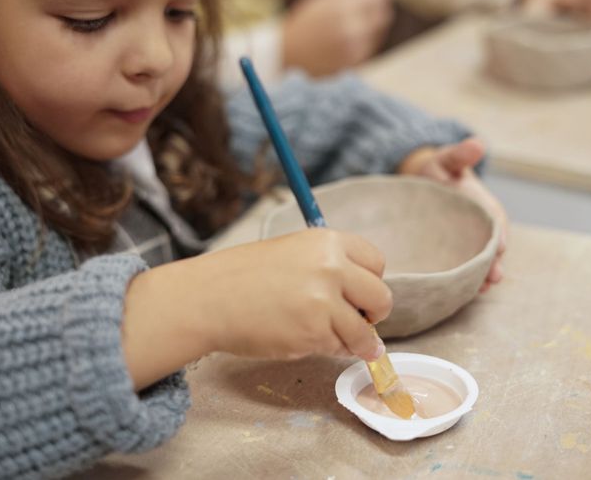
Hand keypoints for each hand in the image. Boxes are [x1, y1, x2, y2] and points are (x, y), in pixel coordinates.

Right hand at [122, 229, 391, 389]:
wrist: (209, 298)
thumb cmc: (244, 277)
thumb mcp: (293, 252)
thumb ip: (329, 267)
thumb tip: (362, 298)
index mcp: (327, 241)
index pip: (376, 262)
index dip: (370, 282)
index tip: (361, 294)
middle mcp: (331, 267)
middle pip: (381, 297)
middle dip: (374, 314)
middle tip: (358, 321)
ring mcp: (324, 301)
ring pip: (365, 331)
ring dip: (356, 341)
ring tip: (334, 338)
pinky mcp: (314, 333)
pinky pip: (339, 348)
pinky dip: (330, 350)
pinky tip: (306, 340)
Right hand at [283, 0, 393, 75]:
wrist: (289, 53)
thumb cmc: (305, 22)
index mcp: (342, 6)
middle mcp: (351, 26)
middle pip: (384, 15)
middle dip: (379, 11)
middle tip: (371, 11)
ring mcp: (354, 47)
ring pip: (378, 34)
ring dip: (370, 29)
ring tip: (350, 29)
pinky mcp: (353, 62)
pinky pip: (368, 48)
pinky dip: (362, 43)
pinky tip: (346, 42)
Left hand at [398, 138, 507, 292]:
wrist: (422, 184)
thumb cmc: (438, 171)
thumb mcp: (447, 160)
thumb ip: (460, 155)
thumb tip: (477, 144)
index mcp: (484, 207)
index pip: (497, 223)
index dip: (500, 235)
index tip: (500, 247)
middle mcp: (479, 229)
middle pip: (491, 249)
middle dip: (494, 264)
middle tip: (494, 278)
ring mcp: (466, 243)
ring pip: (478, 263)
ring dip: (481, 277)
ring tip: (480, 291)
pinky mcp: (451, 254)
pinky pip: (461, 269)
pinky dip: (463, 281)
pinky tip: (458, 294)